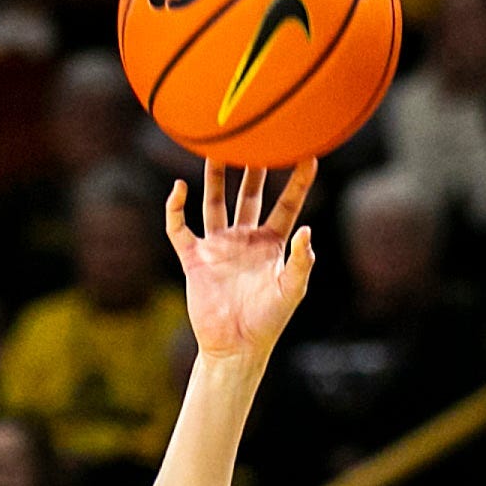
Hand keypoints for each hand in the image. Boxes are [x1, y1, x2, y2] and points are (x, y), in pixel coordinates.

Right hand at [169, 160, 318, 357]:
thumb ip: (301, 262)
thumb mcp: (291, 291)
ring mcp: (218, 246)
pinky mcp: (193, 258)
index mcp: (271, 244)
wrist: (235, 348)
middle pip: (249, 194)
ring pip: (214, 202)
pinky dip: (176, 209)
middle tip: (258, 137)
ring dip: (215, 177)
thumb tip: (306, 232)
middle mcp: (244, 239)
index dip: (298, 182)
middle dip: (254, 168)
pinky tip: (178, 189)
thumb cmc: (267, 322)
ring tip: (217, 148)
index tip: (309, 155)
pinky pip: (180, 228)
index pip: (287, 205)